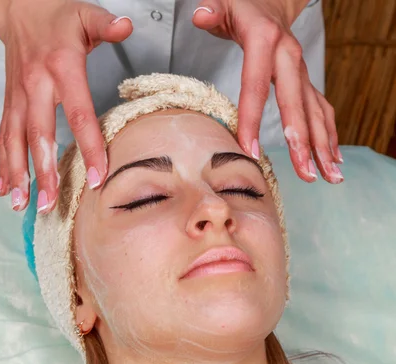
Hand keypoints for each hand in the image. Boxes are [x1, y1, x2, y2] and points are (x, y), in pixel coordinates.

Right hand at [0, 0, 132, 211]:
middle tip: (50, 204)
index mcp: (60, 67)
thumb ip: (106, 24)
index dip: (88, 147)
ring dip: (17, 174)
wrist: (17, 8)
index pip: (79, 114)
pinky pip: (3, 136)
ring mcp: (18, 97)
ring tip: (22, 204)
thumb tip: (128, 27)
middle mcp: (35, 86)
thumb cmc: (55, 15)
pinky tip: (3, 188)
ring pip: (15, 141)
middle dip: (44, 172)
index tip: (96, 177)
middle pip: (39, 135)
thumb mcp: (85, 13)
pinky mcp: (9, 103)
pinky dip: (1, 163)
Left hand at [193, 0, 342, 183]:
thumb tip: (202, 15)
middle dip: (302, 142)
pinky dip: (328, 133)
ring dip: (323, 145)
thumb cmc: (241, 7)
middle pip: (296, 104)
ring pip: (315, 110)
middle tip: (305, 173)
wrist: (269, 1)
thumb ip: (212, 12)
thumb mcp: (223, 5)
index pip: (256, 87)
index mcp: (265, 41)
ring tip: (328, 176)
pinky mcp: (305, 79)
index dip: (252, 120)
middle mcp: (289, 57)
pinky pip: (320, 108)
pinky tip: (331, 158)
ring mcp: (301, 69)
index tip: (250, 151)